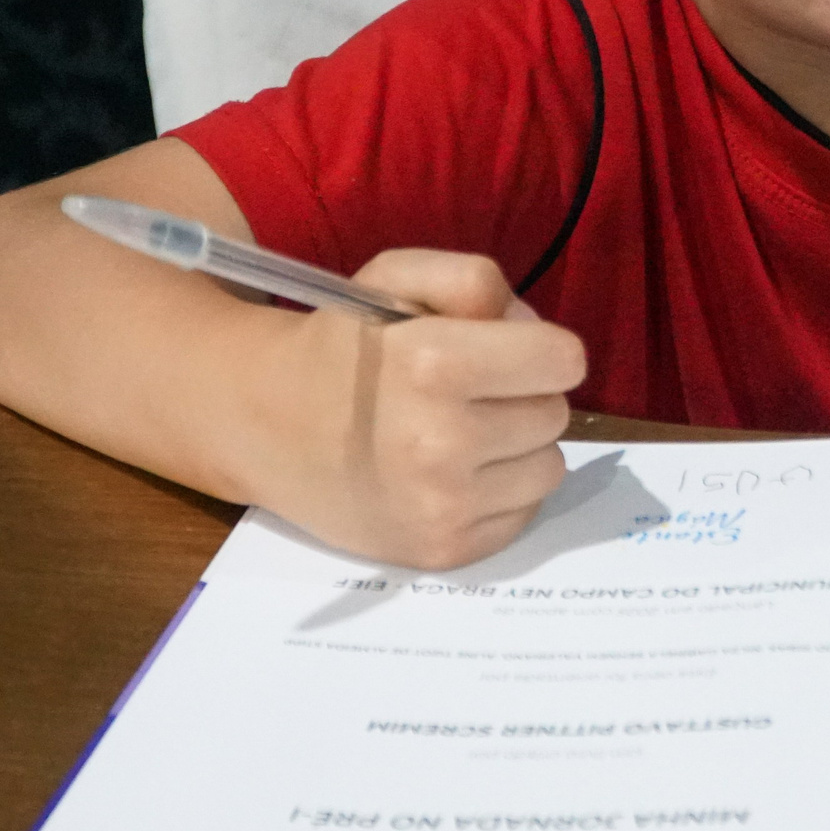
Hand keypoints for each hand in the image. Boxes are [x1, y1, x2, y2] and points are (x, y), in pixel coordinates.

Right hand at [253, 249, 586, 568]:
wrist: (265, 427)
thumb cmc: (341, 348)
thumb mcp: (396, 279)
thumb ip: (474, 282)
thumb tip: (534, 334)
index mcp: (432, 364)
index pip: (564, 361)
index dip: (540, 348)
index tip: (505, 351)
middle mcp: (440, 441)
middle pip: (555, 413)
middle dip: (523, 395)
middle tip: (469, 392)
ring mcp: (442, 506)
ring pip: (549, 467)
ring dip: (519, 447)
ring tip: (463, 434)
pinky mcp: (443, 552)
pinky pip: (523, 515)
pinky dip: (501, 493)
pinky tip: (454, 475)